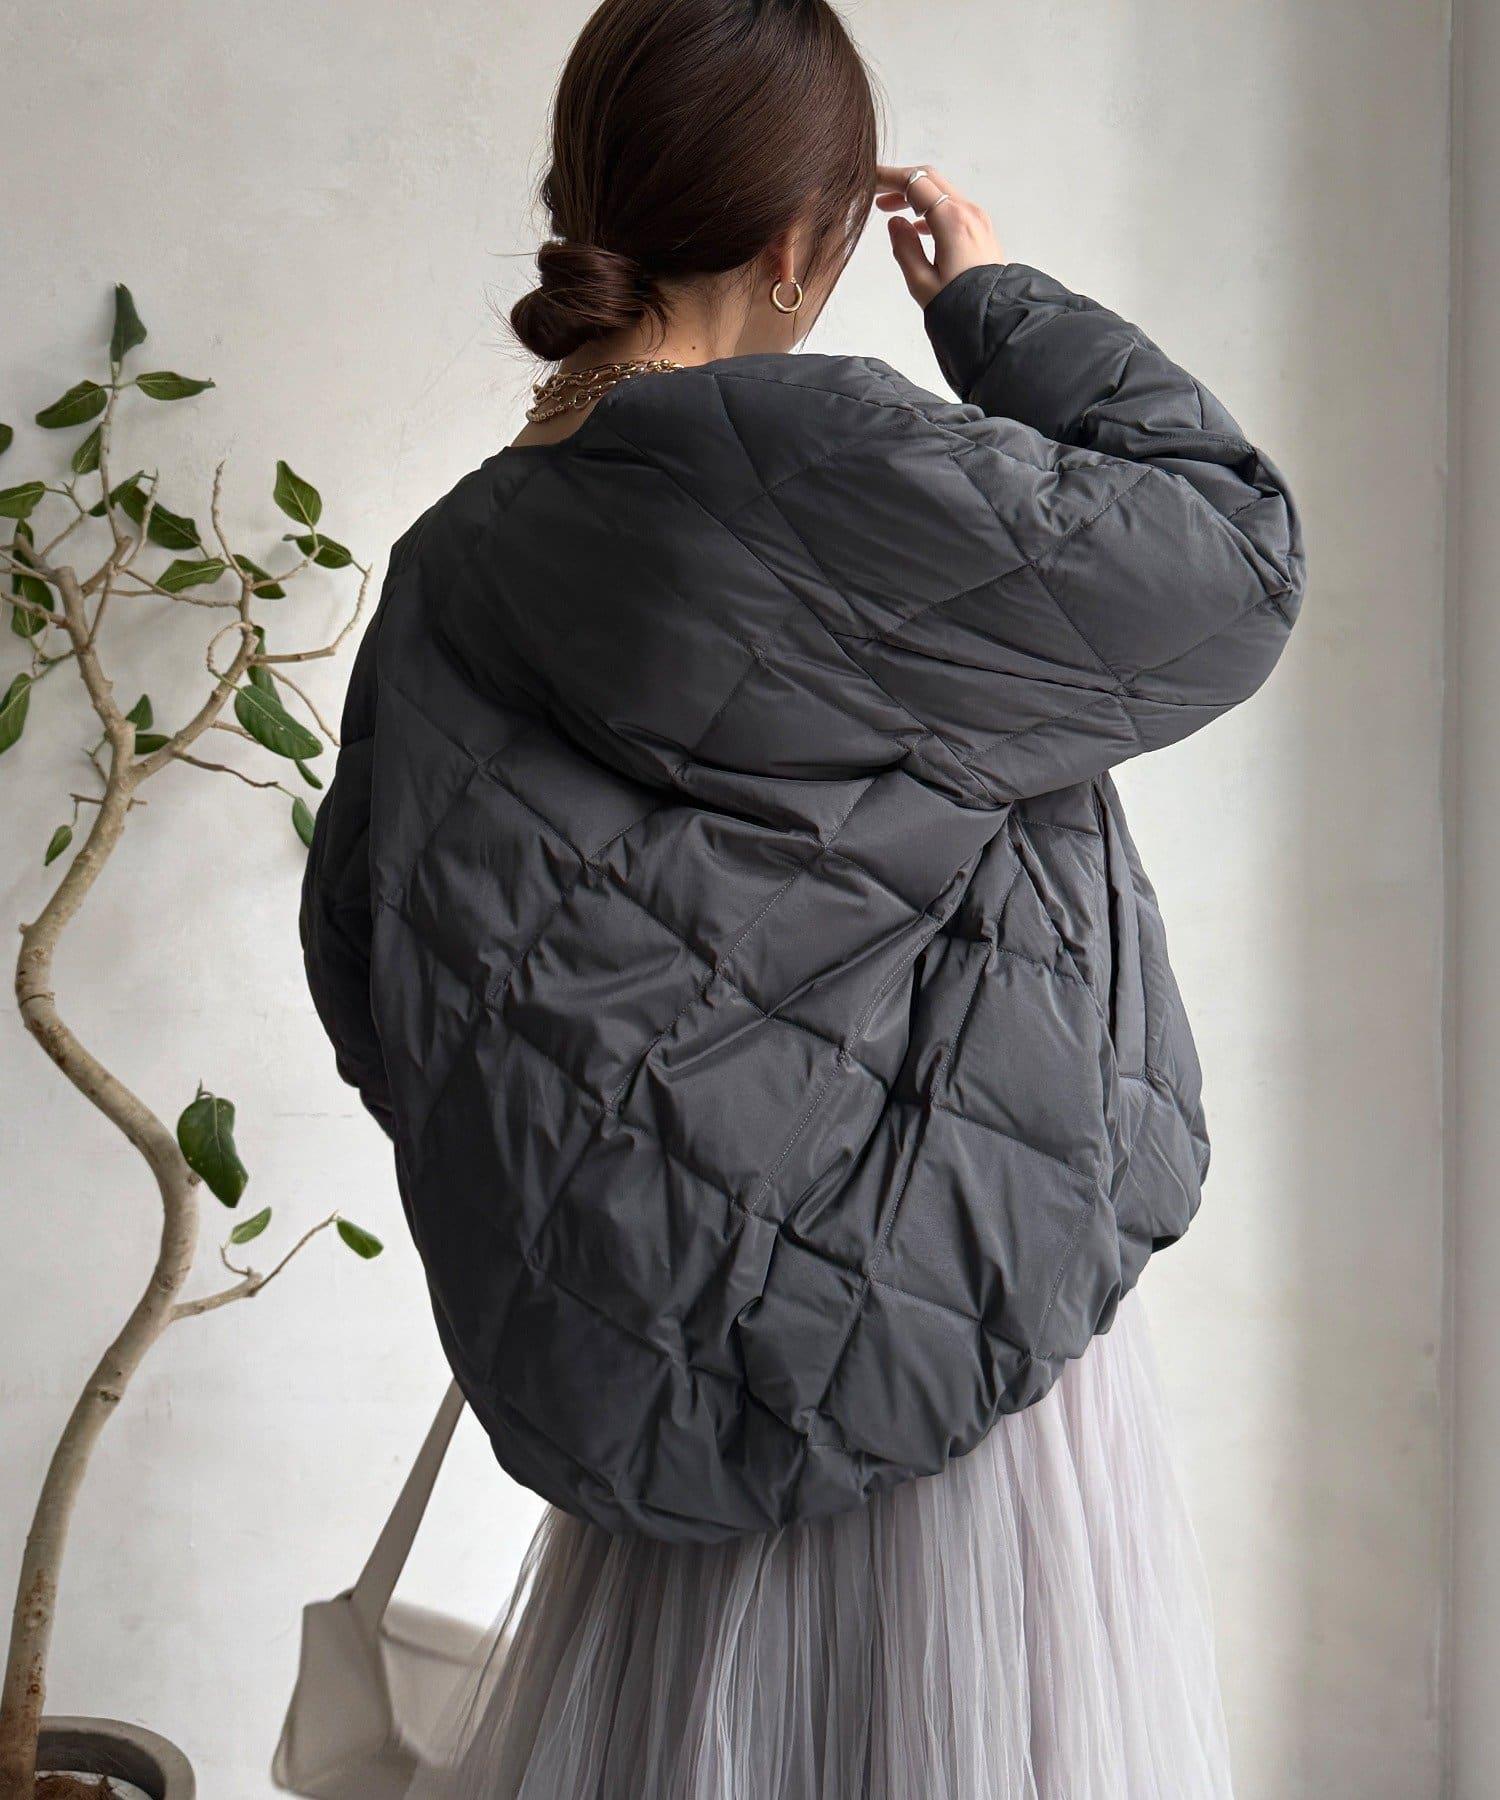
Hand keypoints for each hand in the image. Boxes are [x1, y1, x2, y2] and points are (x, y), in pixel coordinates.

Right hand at [874, 164, 1005, 306]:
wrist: (995, 321)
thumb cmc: (960, 307)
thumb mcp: (921, 282)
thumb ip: (904, 248)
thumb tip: (895, 222)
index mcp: (951, 221)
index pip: (915, 184)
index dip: (889, 179)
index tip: (869, 181)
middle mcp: (968, 212)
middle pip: (930, 179)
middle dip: (901, 182)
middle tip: (876, 193)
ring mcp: (978, 219)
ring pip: (942, 191)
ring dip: (916, 195)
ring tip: (891, 211)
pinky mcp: (982, 230)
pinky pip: (953, 206)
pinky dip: (932, 207)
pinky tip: (917, 225)